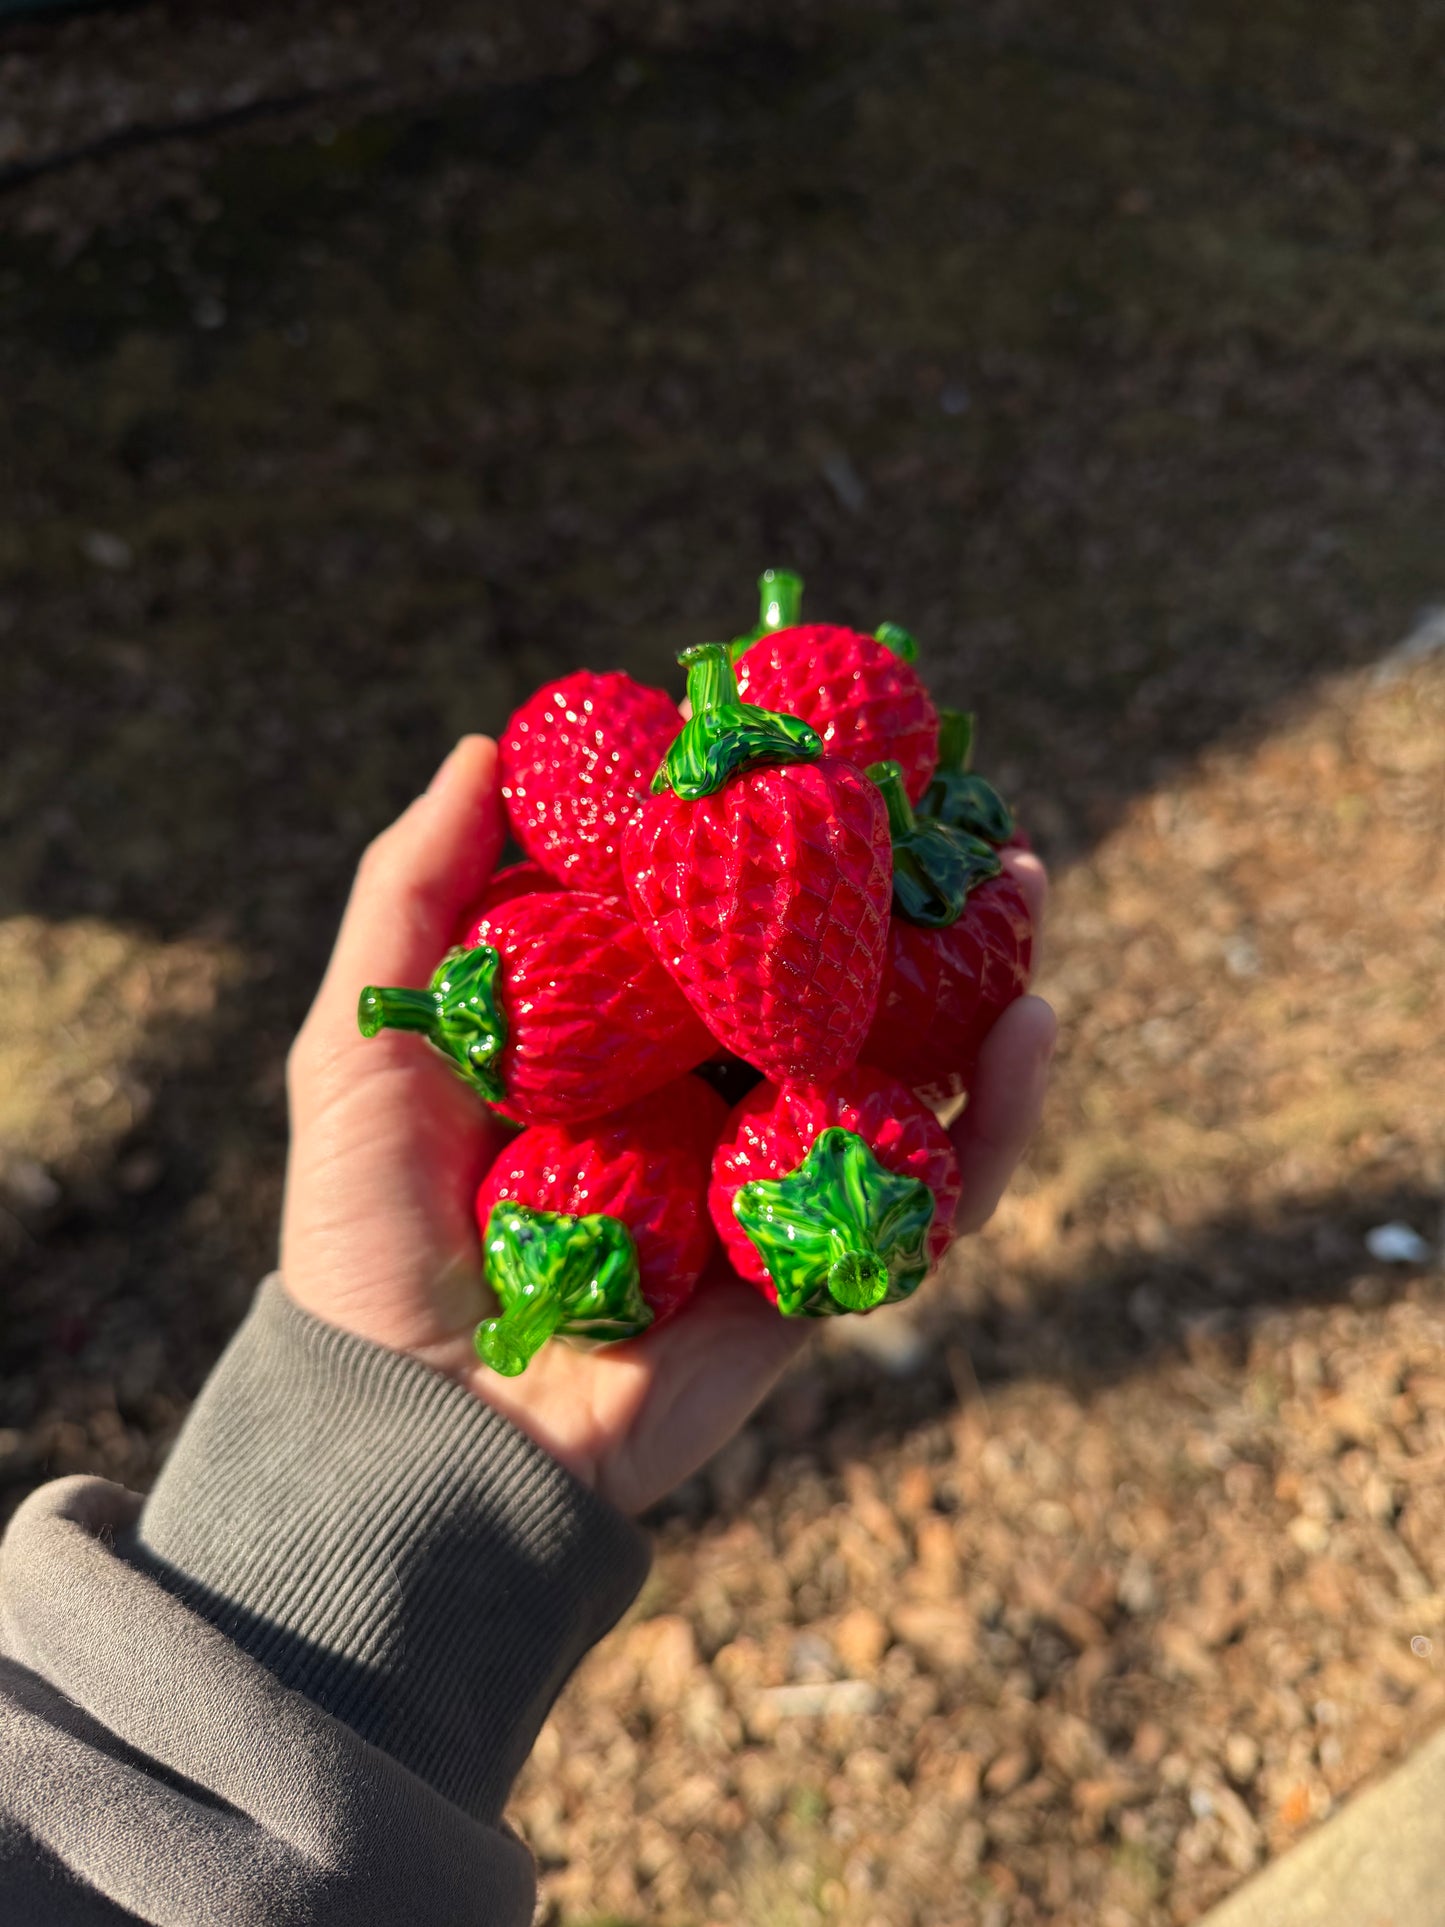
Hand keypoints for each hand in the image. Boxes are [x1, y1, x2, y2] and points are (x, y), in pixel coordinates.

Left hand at [281, 736, 1054, 1514]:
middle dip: (900, 890)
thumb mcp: (367, 1042)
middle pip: (825, 976)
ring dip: (979, 975)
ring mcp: (768, 1178)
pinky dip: (995, 1117)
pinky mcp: (819, 1266)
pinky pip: (933, 1190)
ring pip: (902, 1065)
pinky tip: (1030, 1026)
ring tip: (1023, 883)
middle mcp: (702, 1096)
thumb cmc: (373, 1236)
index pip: (711, 913)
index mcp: (613, 1038)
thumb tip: (487, 744)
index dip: (770, 829)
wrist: (421, 1431)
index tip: (818, 740)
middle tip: (954, 803)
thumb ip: (416, 895)